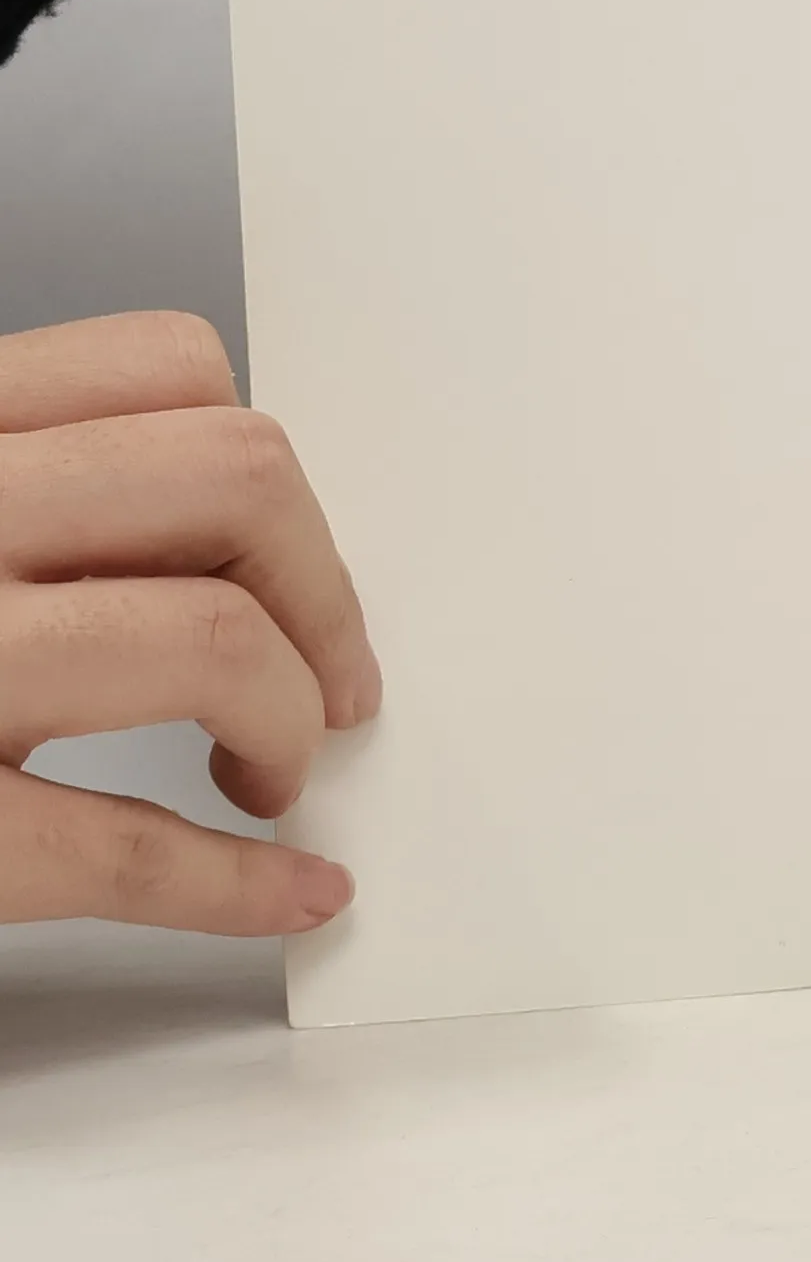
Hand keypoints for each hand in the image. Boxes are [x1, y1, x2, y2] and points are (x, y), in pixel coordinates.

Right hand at [0, 314, 374, 934]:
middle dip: (320, 585)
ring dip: (289, 716)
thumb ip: (17, 485)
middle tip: (328, 671)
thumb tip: (215, 525)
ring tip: (268, 768)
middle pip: (235, 480)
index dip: (266, 471)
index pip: (168, 370)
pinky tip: (288, 890)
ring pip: (212, 638)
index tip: (291, 552)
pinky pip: (117, 851)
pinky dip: (236, 886)